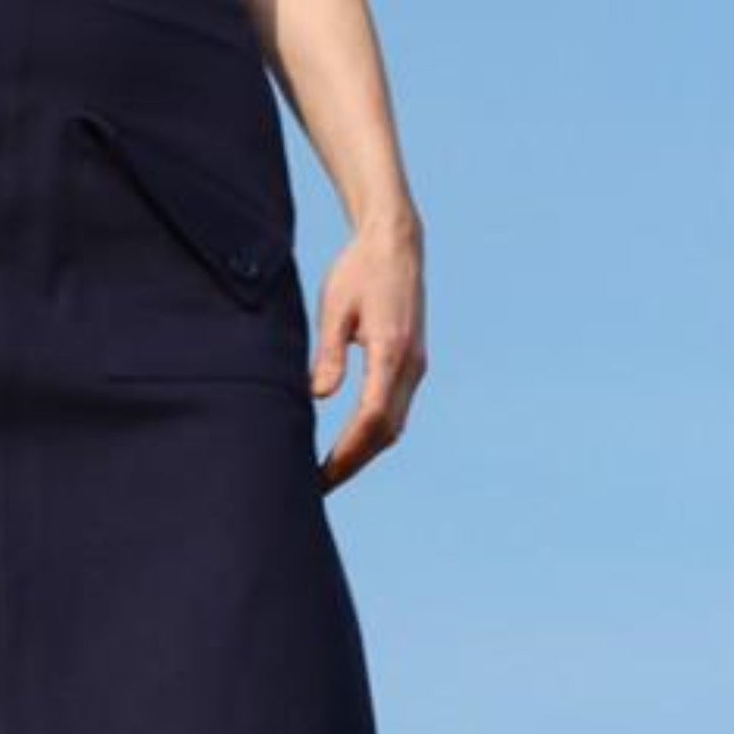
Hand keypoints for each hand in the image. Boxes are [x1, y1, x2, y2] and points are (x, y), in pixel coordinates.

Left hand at [311, 217, 425, 492]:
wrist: (396, 244)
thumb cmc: (358, 270)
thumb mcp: (335, 307)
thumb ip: (328, 353)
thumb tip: (318, 396)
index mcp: (392, 351)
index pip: (372, 417)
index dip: (347, 451)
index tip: (321, 475)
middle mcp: (411, 365)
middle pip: (386, 431)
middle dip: (353, 463)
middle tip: (318, 489)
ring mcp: (416, 366)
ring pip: (394, 425)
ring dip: (364, 454)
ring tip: (329, 476)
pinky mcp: (412, 364)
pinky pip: (395, 410)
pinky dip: (373, 435)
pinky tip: (350, 447)